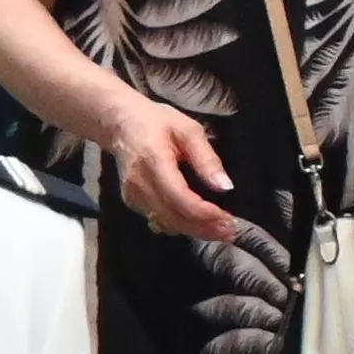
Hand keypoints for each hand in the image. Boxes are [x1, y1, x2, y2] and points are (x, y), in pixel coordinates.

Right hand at [95, 91, 242, 240]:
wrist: (121, 124)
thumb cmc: (156, 122)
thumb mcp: (188, 130)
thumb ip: (207, 158)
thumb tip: (225, 187)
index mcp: (154, 162)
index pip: (180, 198)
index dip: (205, 214)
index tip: (229, 219)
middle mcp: (140, 185)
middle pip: (175, 218)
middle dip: (206, 228)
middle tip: (232, 230)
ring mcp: (133, 196)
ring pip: (167, 224)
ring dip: (196, 231)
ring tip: (221, 230)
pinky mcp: (133, 202)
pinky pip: (159, 221)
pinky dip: (181, 226)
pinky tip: (199, 224)